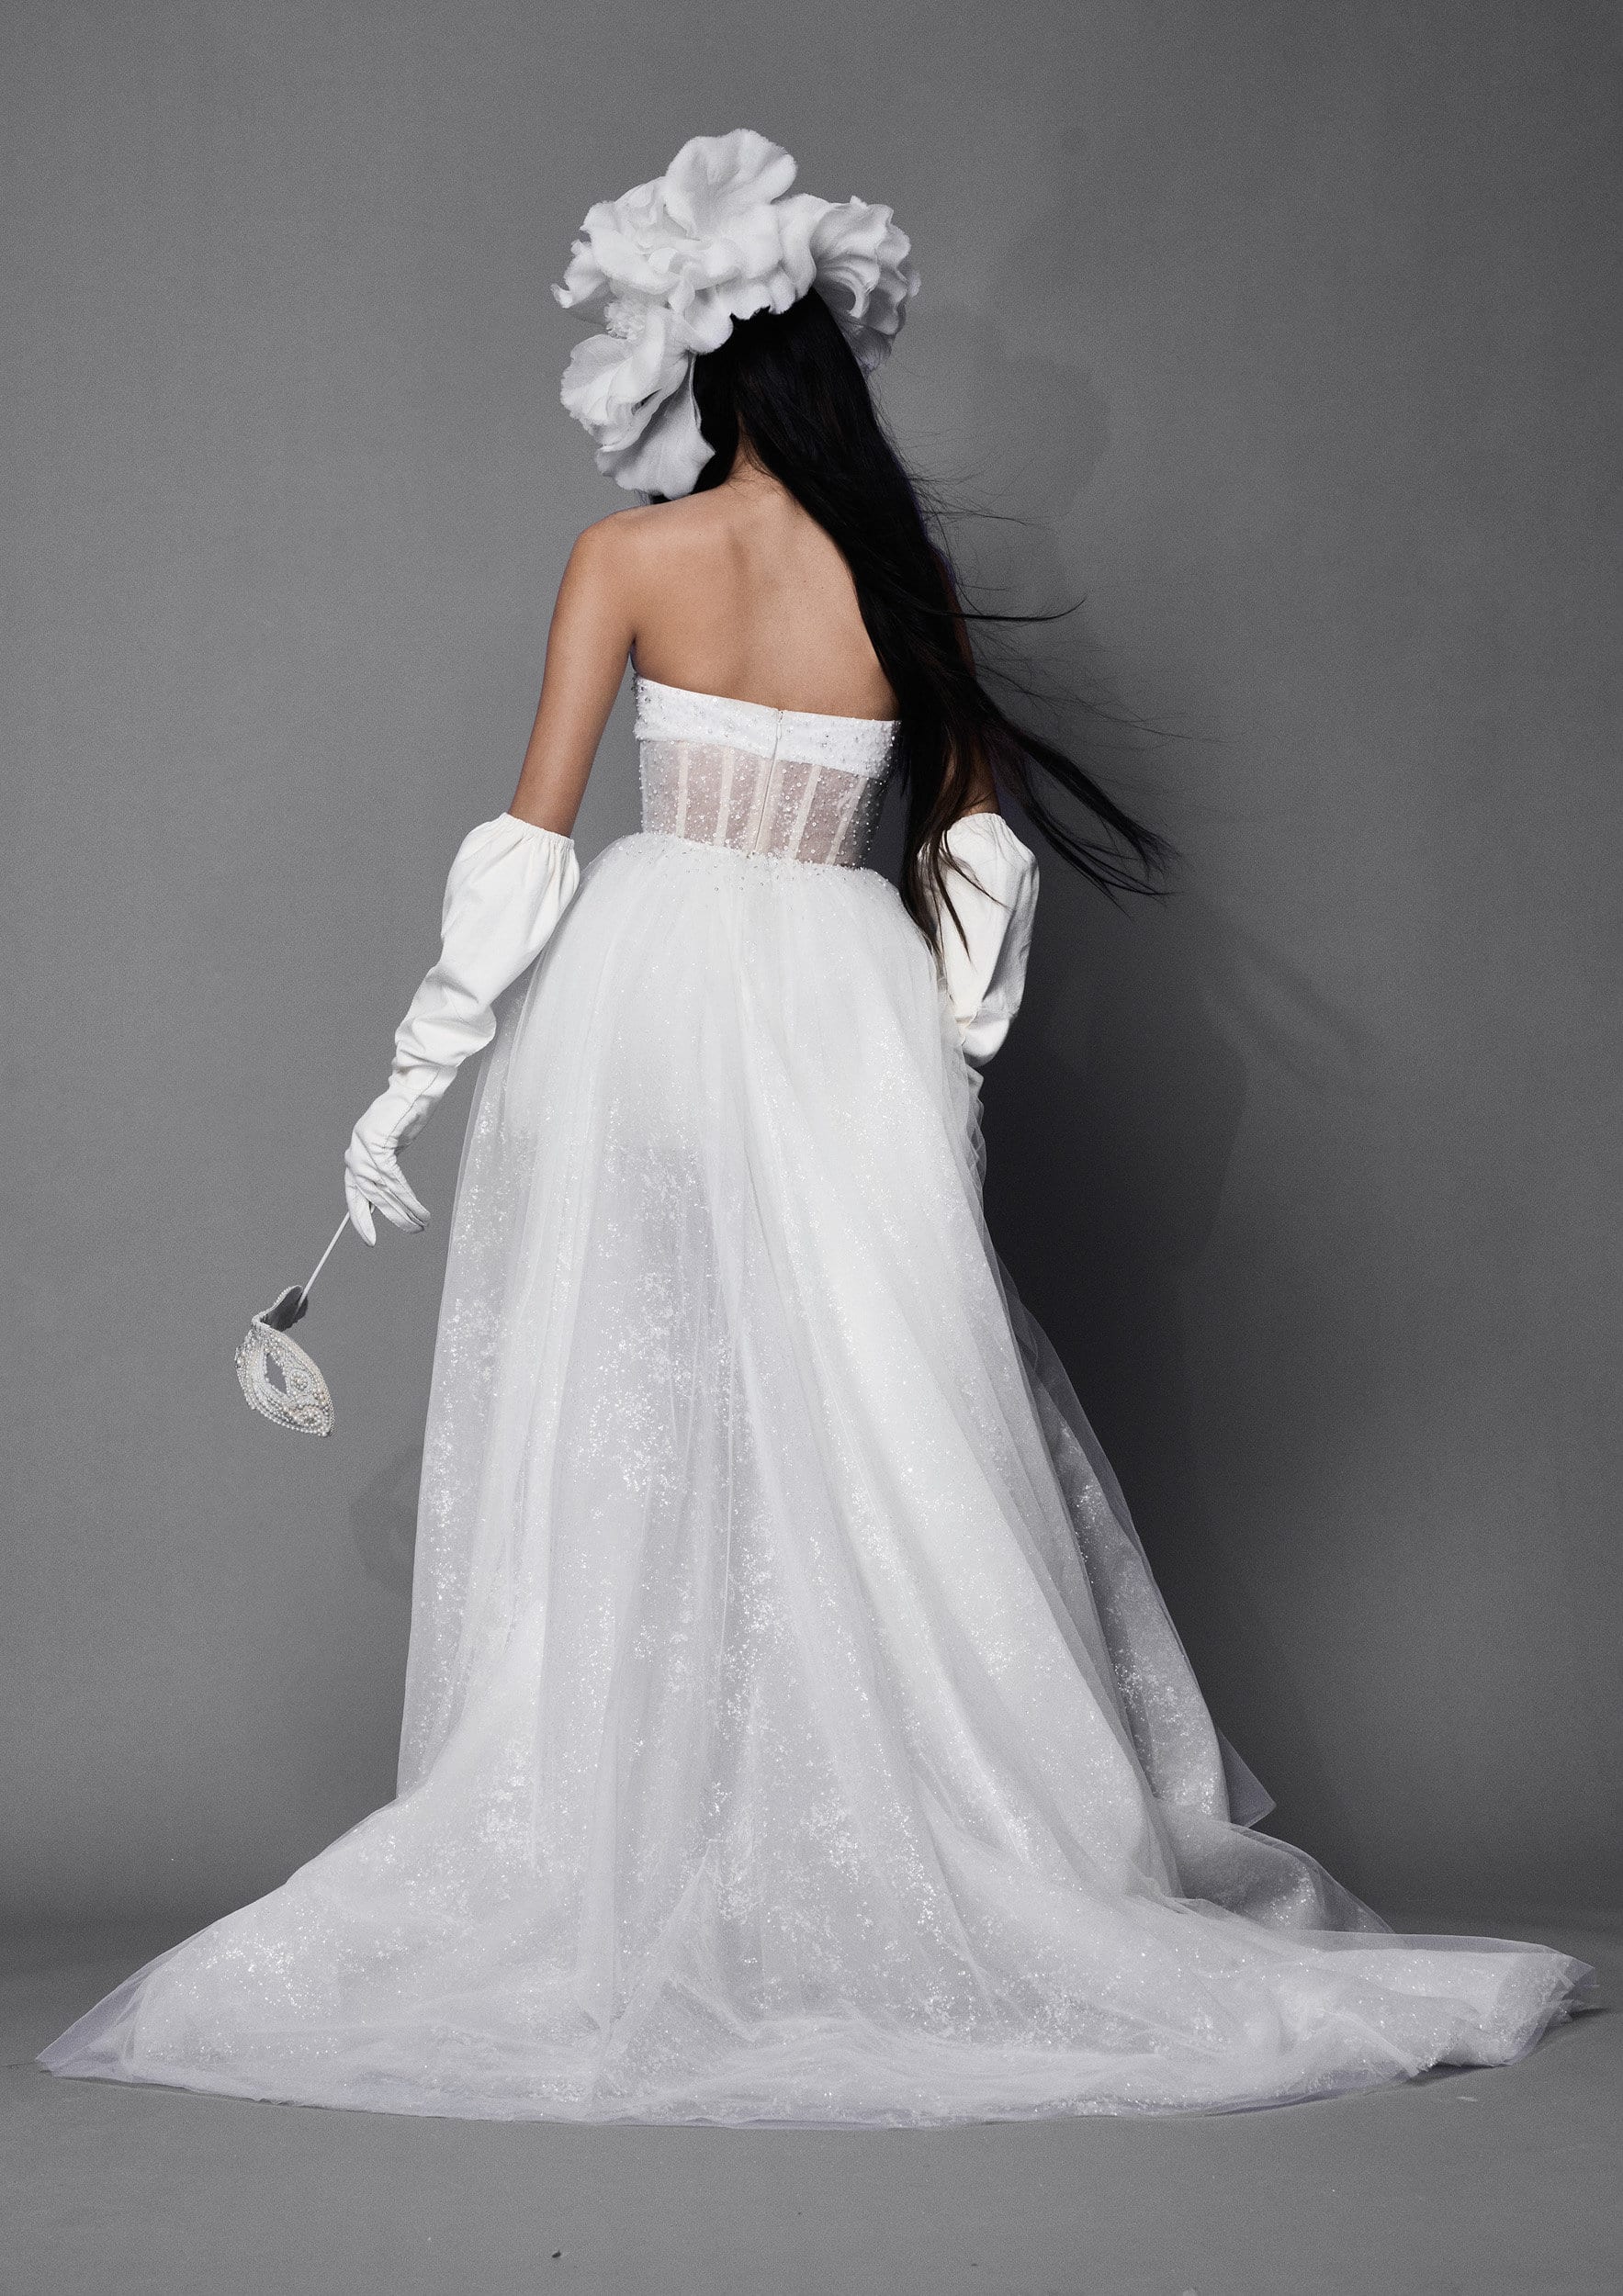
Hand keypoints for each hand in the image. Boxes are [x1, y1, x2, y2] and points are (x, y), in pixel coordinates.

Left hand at [344, 1089, 430, 1245]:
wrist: (414, 1087)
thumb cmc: (407, 1113)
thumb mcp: (393, 1144)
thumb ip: (386, 1166)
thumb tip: (388, 1191)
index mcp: (357, 1155)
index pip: (355, 1194)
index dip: (361, 1218)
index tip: (369, 1238)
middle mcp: (356, 1154)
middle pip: (370, 1197)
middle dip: (390, 1219)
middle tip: (410, 1233)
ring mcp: (364, 1149)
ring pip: (384, 1192)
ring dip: (404, 1213)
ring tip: (420, 1226)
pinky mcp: (378, 1145)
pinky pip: (394, 1181)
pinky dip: (409, 1199)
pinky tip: (420, 1211)